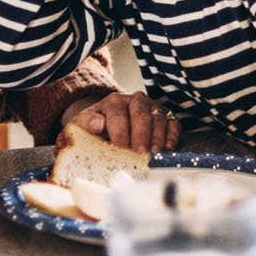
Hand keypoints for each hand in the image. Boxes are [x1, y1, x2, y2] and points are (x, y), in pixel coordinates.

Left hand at [61, 90, 180, 153]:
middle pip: (141, 116)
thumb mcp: (82, 126)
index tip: (121, 150)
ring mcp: (153, 107)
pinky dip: (172, 136)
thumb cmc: (96, 130)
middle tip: (140, 155)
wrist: (108, 126)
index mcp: (113, 101)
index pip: (118, 115)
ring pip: (158, 119)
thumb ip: (85, 123)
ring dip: (157, 138)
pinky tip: (167, 149)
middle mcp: (135, 100)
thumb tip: (98, 123)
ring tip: (153, 155)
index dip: (120, 134)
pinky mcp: (166, 116)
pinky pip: (173, 124)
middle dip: (141, 137)